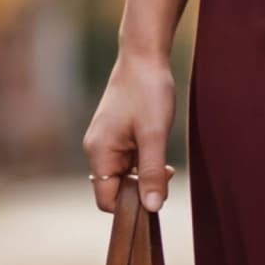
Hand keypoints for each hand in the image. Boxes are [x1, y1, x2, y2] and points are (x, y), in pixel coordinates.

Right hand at [83, 44, 179, 212]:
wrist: (144, 56)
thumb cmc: (148, 92)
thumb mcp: (154, 135)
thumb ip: (152, 173)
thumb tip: (152, 208)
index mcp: (99, 153)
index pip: (107, 200)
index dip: (132, 206)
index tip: (158, 194)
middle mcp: (96, 150)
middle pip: (115, 189)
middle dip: (141, 188)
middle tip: (167, 173)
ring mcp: (105, 141)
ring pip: (124, 175)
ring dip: (145, 174)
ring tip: (164, 159)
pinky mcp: (115, 134)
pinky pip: (127, 160)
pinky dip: (143, 161)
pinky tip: (158, 149)